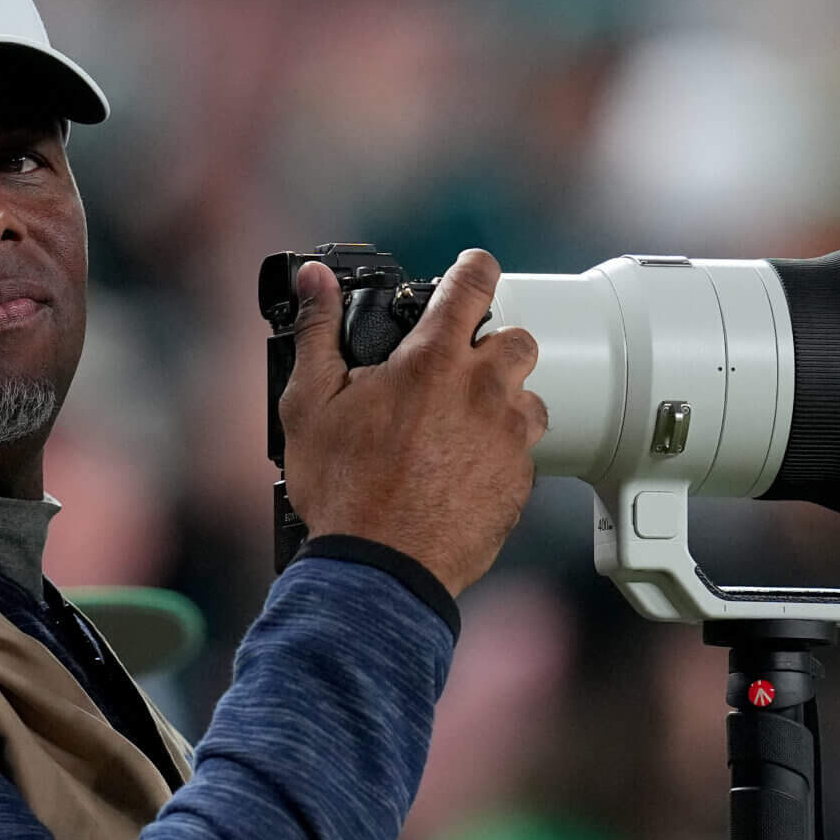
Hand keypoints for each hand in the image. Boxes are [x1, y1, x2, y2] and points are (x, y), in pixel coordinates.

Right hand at [277, 249, 547, 598]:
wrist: (381, 570)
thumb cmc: (343, 491)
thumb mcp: (309, 404)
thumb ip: (317, 332)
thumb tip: (314, 280)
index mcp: (433, 361)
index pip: (473, 285)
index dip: (474, 269)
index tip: (472, 270)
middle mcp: (482, 391)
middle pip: (518, 338)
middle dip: (496, 341)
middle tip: (462, 365)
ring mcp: (508, 437)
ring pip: (530, 396)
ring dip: (504, 399)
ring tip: (465, 423)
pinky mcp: (521, 480)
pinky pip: (527, 450)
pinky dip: (503, 450)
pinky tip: (469, 467)